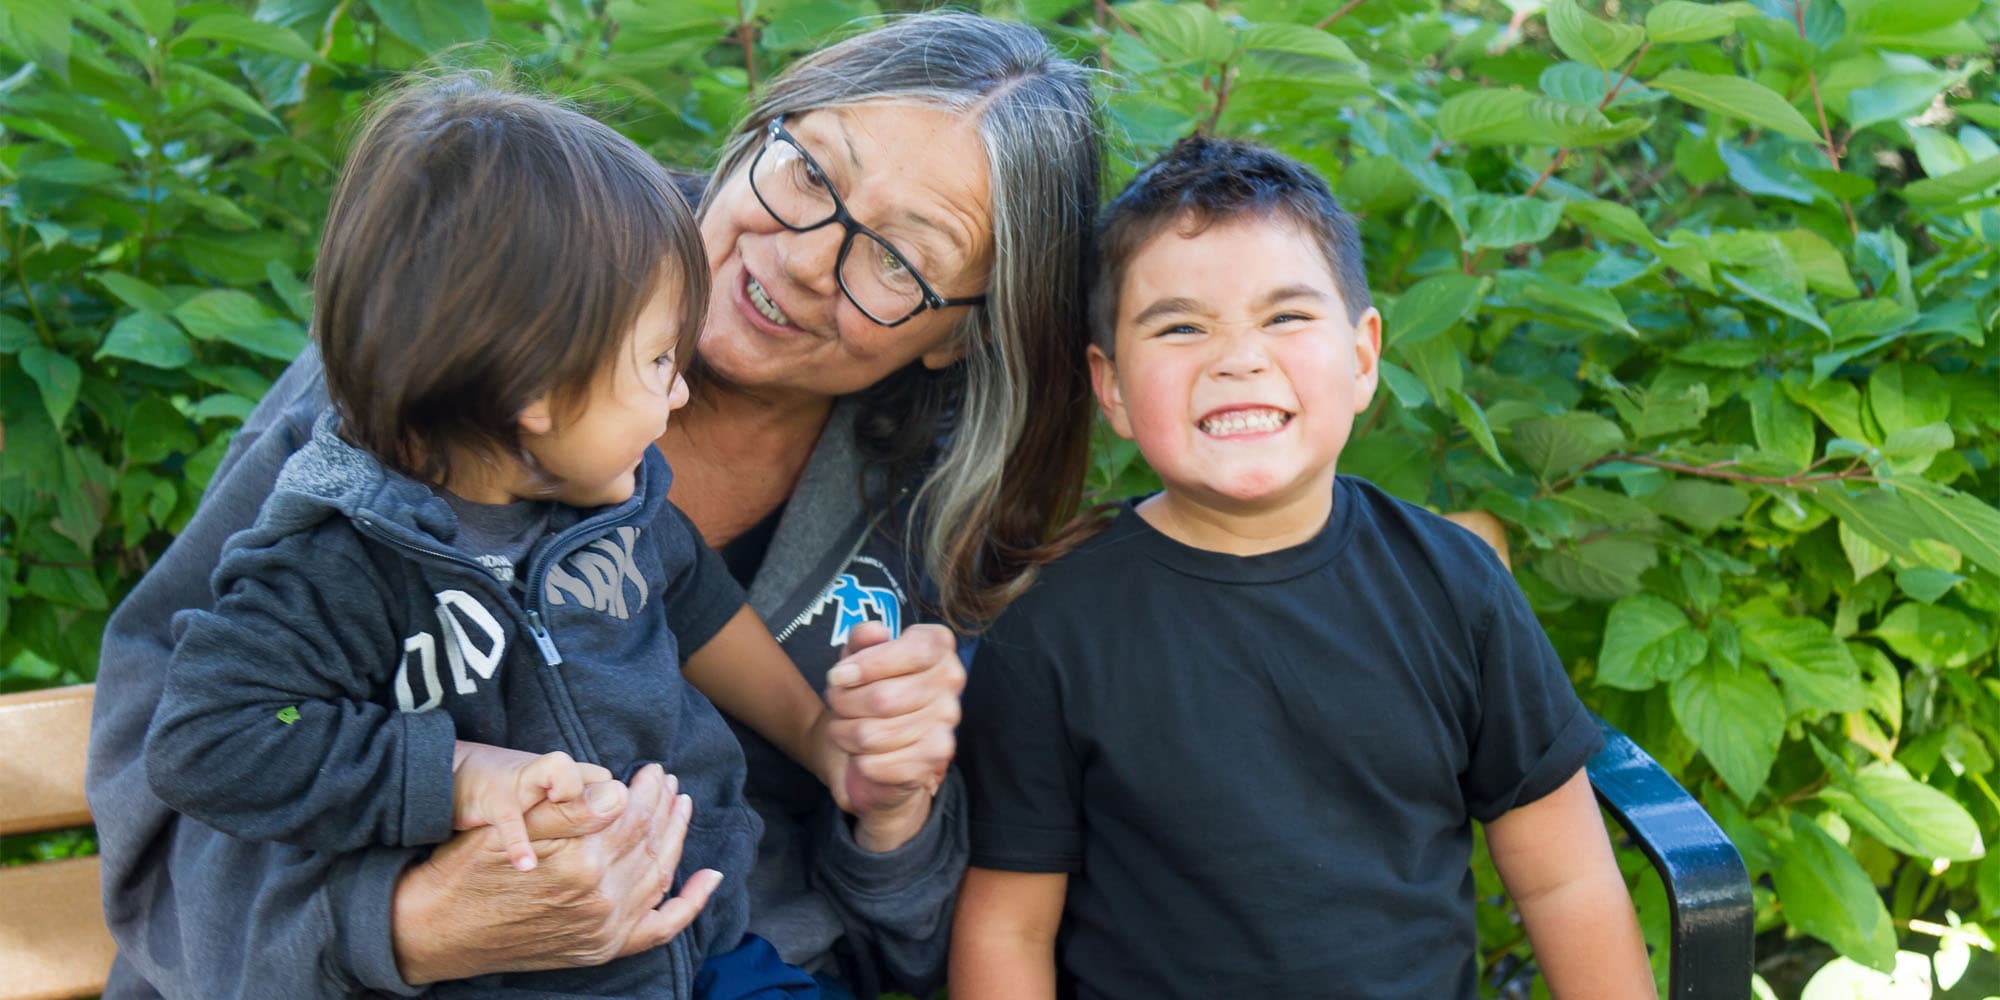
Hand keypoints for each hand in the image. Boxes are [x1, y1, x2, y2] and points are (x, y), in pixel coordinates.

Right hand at [391, 764, 723, 984]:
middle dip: (666, 807)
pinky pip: (659, 928)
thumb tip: (621, 793)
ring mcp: (604, 930)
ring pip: (659, 876)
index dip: (649, 789)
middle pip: (650, 843)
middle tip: (670, 781)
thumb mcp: (512, 825)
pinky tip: (707, 879)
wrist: (436, 928)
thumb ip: (569, 808)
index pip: (634, 815)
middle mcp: (600, 901)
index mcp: (582, 865)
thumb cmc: (468, 867)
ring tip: (681, 809)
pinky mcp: (600, 948)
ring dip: (676, 839)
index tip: (654, 769)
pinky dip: (688, 903)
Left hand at [822, 622, 963, 849]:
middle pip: (885, 698)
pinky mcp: (935, 758)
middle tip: (835, 703)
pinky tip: (864, 754)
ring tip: (845, 728)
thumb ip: (861, 638)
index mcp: (938, 646)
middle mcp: (951, 681)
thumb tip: (875, 631)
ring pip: (874, 734)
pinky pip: (878, 763)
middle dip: (845, 703)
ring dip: (846, 733)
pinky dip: (859, 760)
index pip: (915, 651)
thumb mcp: (858, 656)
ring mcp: (947, 721)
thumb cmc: (868, 689)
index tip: (839, 675)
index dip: (870, 665)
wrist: (879, 743)